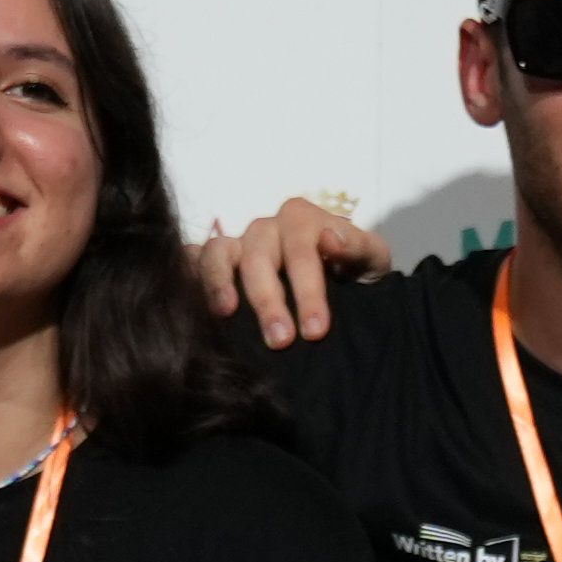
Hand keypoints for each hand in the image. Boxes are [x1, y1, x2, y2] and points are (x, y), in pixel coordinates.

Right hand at [192, 195, 380, 349]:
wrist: (345, 283)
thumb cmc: (357, 270)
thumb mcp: (372, 259)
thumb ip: (358, 247)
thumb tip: (330, 238)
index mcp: (302, 220)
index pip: (301, 251)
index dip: (307, 290)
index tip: (315, 331)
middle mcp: (266, 228)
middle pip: (258, 256)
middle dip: (268, 299)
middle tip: (280, 341)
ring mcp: (237, 245)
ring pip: (219, 253)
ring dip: (219, 283)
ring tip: (225, 315)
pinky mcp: (216, 264)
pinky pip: (193, 261)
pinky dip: (188, 276)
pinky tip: (191, 304)